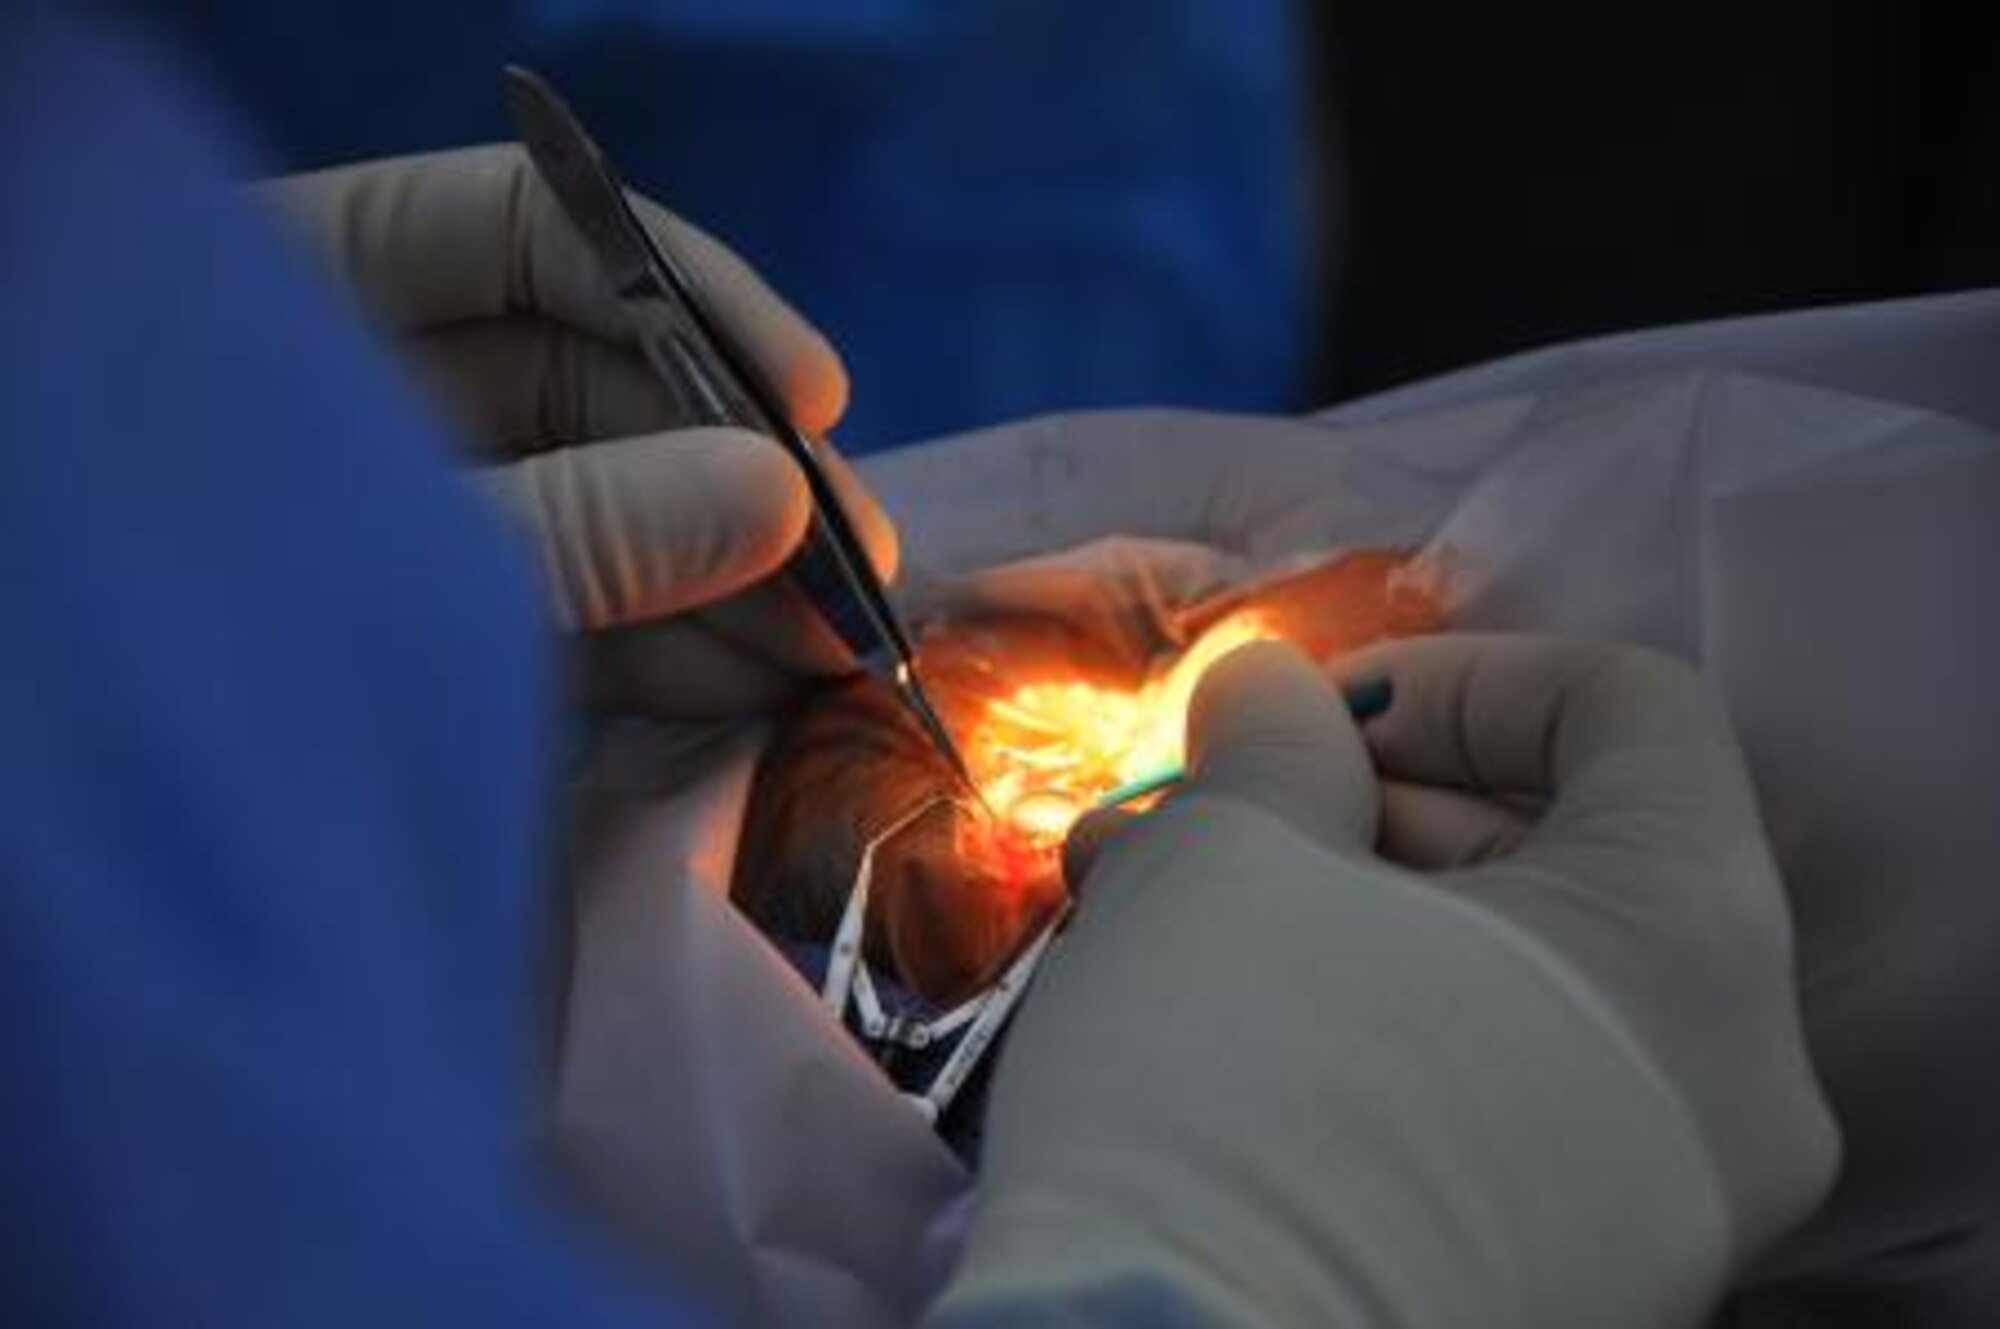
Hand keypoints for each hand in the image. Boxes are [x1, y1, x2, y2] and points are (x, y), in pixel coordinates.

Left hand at [258, 145, 896, 715]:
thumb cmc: (150, 631)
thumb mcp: (372, 556)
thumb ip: (578, 523)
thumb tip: (777, 498)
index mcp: (297, 284)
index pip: (525, 233)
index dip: (691, 298)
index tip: (814, 395)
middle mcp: (360, 379)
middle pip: (590, 383)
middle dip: (733, 476)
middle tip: (858, 567)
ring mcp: (395, 511)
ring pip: (596, 505)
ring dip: (720, 580)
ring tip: (832, 653)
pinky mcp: (424, 630)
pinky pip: (562, 609)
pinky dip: (656, 649)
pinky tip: (756, 686)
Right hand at [933, 636, 1837, 1327]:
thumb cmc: (1233, 1086)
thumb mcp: (1229, 859)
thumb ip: (1269, 738)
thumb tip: (1272, 694)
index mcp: (1694, 938)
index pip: (1629, 712)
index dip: (1457, 677)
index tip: (1306, 715)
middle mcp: (1727, 1081)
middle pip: (1556, 853)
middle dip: (1345, 808)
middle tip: (1190, 812)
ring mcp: (1657, 1203)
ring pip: (1500, 983)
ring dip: (1323, 914)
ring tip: (1142, 905)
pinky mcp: (1564, 1277)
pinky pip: (1487, 1094)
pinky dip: (1362, 1027)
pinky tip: (1201, 1011)